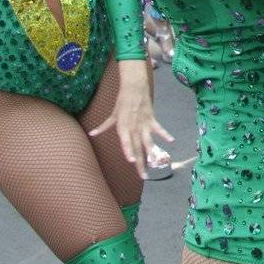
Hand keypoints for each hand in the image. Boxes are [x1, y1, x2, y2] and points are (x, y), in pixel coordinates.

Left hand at [87, 60, 173, 177]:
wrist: (134, 87)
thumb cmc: (122, 101)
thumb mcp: (112, 115)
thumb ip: (103, 126)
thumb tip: (91, 134)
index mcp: (123, 127)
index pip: (126, 142)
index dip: (128, 151)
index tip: (130, 161)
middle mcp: (134, 127)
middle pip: (137, 147)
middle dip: (140, 162)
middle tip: (143, 176)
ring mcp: (144, 124)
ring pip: (148, 141)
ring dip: (152, 153)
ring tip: (156, 163)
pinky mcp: (152, 119)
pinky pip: (159, 129)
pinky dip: (165, 134)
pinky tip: (171, 141)